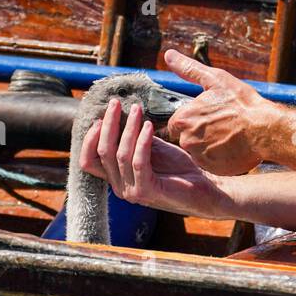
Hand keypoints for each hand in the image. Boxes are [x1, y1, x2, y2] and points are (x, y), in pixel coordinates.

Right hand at [79, 99, 223, 216]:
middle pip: (102, 153)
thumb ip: (135, 138)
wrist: (207, 189)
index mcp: (118, 178)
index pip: (88, 160)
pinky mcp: (149, 192)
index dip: (90, 138)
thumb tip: (122, 114)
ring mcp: (133, 191)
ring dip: (127, 128)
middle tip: (115, 103)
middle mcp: (121, 187)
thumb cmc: (180, 169)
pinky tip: (149, 126)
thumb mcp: (153, 149)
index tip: (101, 116)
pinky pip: (139, 161)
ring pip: (119, 155)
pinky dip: (142, 141)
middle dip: (108, 124)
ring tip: (137, 109)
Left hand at [164, 49, 269, 175]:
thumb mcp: (215, 80)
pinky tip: (232, 148)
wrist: (265, 128)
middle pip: (186, 138)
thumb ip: (188, 69)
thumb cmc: (242, 102)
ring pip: (198, 151)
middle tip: (221, 125)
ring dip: (209, 146)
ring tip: (228, 136)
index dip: (192, 119)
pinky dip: (219, 157)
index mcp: (183, 119)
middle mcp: (186, 140)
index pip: (177, 123)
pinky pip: (210, 163)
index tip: (208, 116)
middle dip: (200, 133)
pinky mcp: (213, 169)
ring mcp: (200, 157)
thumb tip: (169, 54)